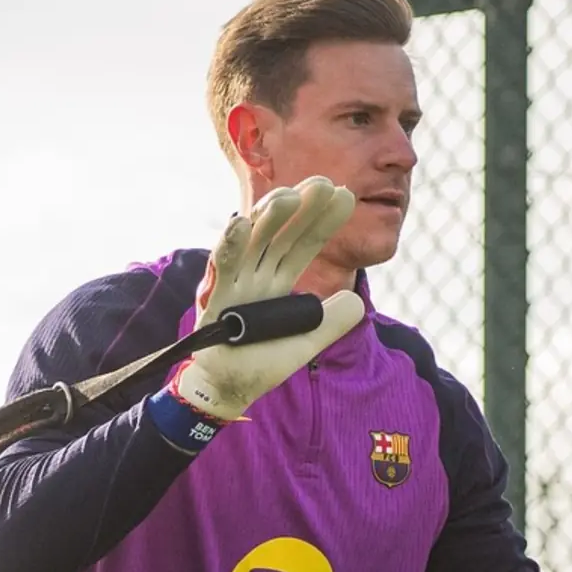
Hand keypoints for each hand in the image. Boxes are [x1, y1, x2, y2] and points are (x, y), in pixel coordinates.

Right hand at [171, 176, 365, 421]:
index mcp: (278, 280)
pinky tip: (240, 221)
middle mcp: (258, 274)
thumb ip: (332, 322)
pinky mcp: (215, 299)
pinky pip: (222, 267)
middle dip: (302, 208)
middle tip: (325, 182)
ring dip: (270, 217)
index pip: (304, 244)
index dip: (324, 221)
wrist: (229, 388)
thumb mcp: (307, 343)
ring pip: (254, 242)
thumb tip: (357, 299)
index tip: (346, 195)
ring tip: (290, 195)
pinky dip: (230, 244)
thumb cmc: (262, 362)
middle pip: (282, 234)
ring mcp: (236, 283)